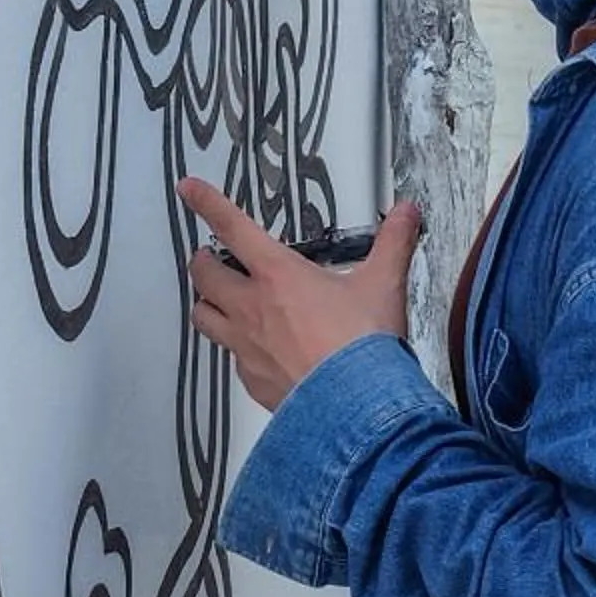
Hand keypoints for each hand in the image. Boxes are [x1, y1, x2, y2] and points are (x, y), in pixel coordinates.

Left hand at [180, 179, 422, 413]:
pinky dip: (235, 349)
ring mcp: (247, 346)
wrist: (355, 406)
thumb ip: (393, 242)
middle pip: (204, 275)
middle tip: (210, 256)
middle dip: (203, 261)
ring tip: (217, 300)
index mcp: (279, 275)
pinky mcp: (252, 379)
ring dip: (207, 303)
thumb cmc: (362, 347)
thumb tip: (405, 215)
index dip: (207, 202)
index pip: (232, 227)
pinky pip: (230, 358)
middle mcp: (253, 308)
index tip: (190, 190)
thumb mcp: (384, 283)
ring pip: (204, 317)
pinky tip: (253, 350)